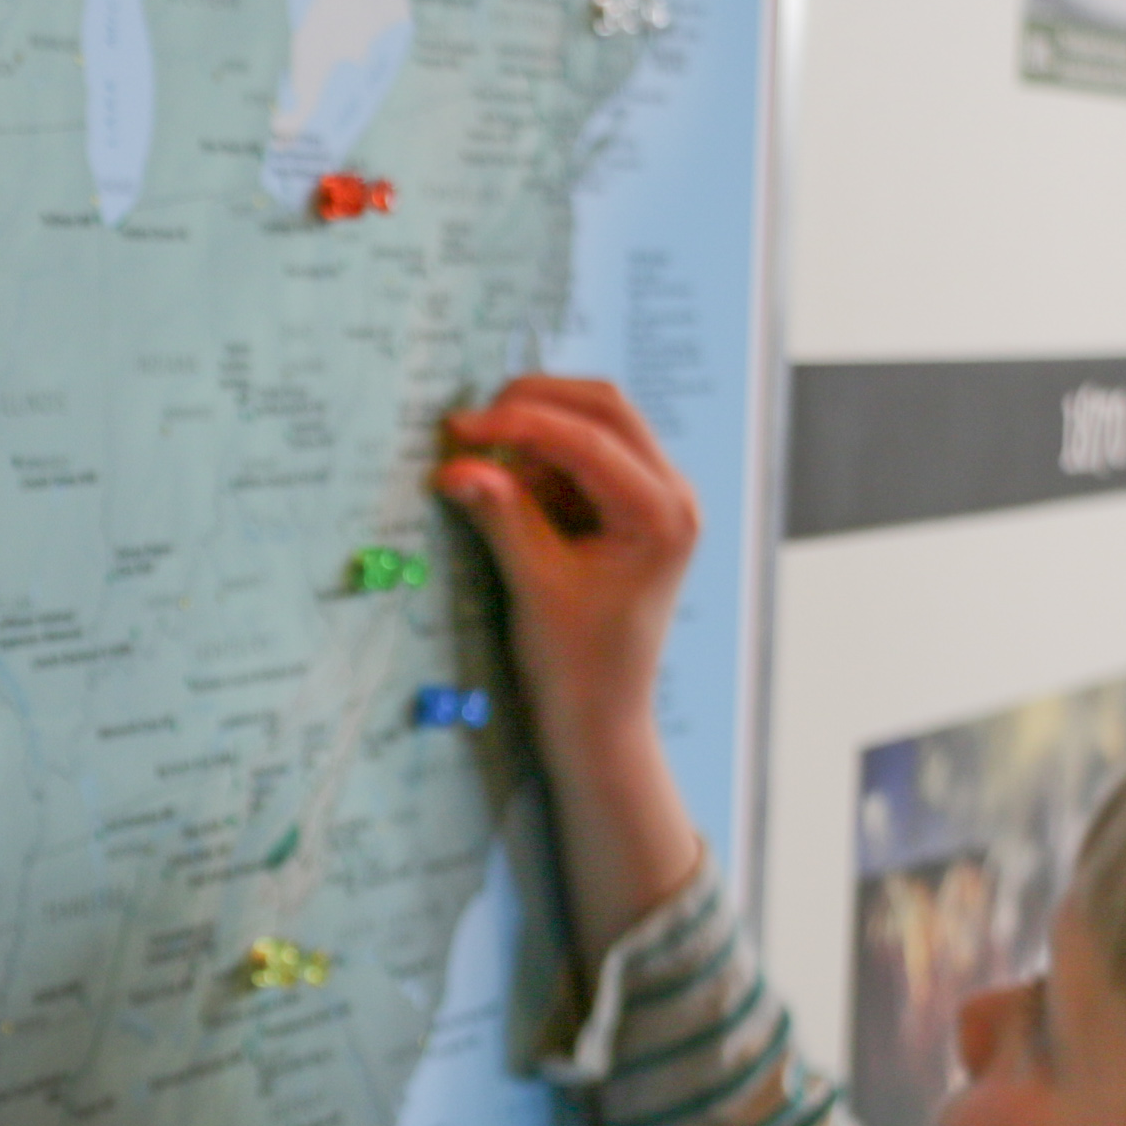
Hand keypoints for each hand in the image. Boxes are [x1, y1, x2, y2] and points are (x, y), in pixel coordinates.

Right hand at [432, 377, 700, 764]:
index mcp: (662, 514)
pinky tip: (503, 488)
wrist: (600, 719)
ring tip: (479, 465)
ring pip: (593, 426)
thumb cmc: (578, 666)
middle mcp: (671, 494)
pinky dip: (539, 461)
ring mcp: (654, 498)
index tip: (458, 428)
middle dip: (532, 406)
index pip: (589, 438)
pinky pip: (582, 459)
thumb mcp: (536, 587)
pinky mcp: (628, 509)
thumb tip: (454, 464)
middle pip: (603, 409)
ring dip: (533, 433)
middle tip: (467, 426)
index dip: (519, 422)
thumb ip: (501, 516)